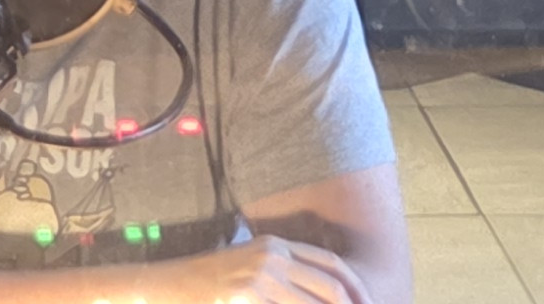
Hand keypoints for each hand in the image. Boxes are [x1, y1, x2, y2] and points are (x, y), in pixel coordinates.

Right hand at [178, 238, 369, 303]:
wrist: (175, 283)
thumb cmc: (216, 279)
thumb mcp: (254, 262)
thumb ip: (286, 270)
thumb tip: (325, 292)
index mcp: (277, 245)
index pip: (331, 263)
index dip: (355, 286)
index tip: (368, 303)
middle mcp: (273, 257)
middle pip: (329, 286)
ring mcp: (260, 279)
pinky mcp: (248, 297)